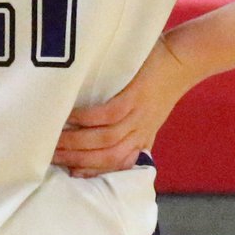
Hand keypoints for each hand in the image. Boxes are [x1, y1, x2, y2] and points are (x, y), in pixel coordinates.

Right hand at [53, 37, 192, 176]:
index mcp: (141, 139)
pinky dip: (86, 118)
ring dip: (76, 142)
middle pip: (105, 157)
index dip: (91, 172)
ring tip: (54, 139)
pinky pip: (108, 115)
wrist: (185, 61)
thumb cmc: (160, 82)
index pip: (115, 165)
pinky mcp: (135, 97)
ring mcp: (138, 116)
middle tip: (49, 157)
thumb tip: (96, 138)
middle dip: (76, 160)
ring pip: (104, 140)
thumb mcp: (147, 114)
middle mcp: (140, 132)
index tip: (67, 173)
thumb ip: (128, 129)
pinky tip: (69, 116)